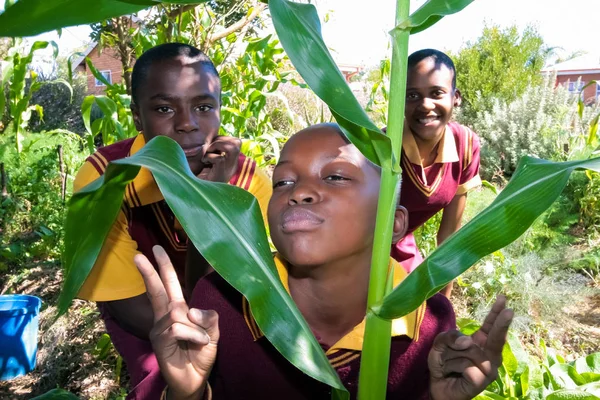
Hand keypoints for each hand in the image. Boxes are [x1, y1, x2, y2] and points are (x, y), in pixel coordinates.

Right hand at [134, 246, 218, 399]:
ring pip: (179, 313)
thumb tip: (191, 310)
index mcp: (178, 311)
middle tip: (140, 254)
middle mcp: (166, 317)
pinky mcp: (160, 340)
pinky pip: (179, 327)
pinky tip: (196, 344)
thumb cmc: (201, 354)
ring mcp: (160, 328)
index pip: (169, 285)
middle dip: (150, 271)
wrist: (194, 379)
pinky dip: (194, 335)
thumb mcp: (213, 333)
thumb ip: (209, 317)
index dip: (164, 268)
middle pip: (159, 289)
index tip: (156, 250)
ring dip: (197, 328)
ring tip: (200, 342)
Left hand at [197, 136, 240, 182]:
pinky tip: (204, 161)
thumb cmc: (202, 179)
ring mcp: (229, 168)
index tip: (212, 144)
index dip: (223, 138)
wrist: (200, 194)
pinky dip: (209, 156)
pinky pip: (219, 158)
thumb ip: (213, 151)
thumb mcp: (210, 162)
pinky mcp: (222, 172)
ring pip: (232, 147)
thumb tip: (210, 138)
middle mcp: (233, 164)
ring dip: (217, 145)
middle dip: (221, 139)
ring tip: (208, 152)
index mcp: (231, 161)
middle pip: (237, 142)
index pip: (236, 141)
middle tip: (210, 148)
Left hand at [428, 295, 512, 399]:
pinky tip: (452, 375)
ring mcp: (488, 369)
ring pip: (469, 350)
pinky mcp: (482, 381)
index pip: (489, 325)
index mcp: (481, 343)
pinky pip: (466, 365)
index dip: (496, 312)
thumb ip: (450, 336)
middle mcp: (489, 355)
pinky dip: (452, 367)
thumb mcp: (441, 345)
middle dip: (501, 323)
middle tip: (509, 311)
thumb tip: (469, 341)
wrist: (437, 387)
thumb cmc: (443, 365)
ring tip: (448, 366)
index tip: (502, 297)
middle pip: (494, 337)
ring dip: (450, 356)